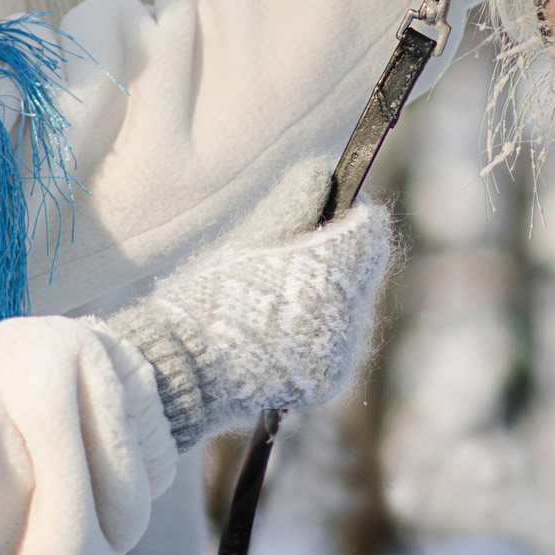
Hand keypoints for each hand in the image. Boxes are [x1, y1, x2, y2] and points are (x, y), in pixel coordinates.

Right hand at [101, 205, 393, 449]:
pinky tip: (281, 323)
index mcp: (328, 272)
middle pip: (359, 269)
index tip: (333, 203)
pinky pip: (335, 343)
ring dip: (327, 291)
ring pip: (348, 307)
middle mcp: (345, 315)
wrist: (185, 371)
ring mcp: (339, 354)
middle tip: (300, 245)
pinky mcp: (327, 382)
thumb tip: (322, 172)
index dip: (352, 212)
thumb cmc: (207, 295)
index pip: (368, 230)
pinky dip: (316, 328)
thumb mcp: (246, 239)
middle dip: (338, 252)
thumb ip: (291, 202)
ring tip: (283, 287)